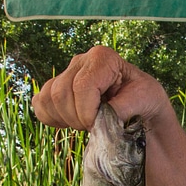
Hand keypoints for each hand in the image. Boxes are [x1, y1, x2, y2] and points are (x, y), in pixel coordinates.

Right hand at [32, 46, 167, 130]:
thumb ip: (122, 106)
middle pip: (61, 94)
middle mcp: (81, 61)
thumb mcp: (146, 100)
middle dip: (77, 118)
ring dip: (65, 120)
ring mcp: (66, 74)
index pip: (82, 87)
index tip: (100, 125)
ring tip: (88, 124)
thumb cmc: (146, 102)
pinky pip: (40, 104)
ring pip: (48, 99)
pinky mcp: (56, 89)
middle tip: (97, 127)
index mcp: (103, 57)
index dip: (88, 112)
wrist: (142, 112)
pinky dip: (52, 118)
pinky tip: (72, 122)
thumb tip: (100, 117)